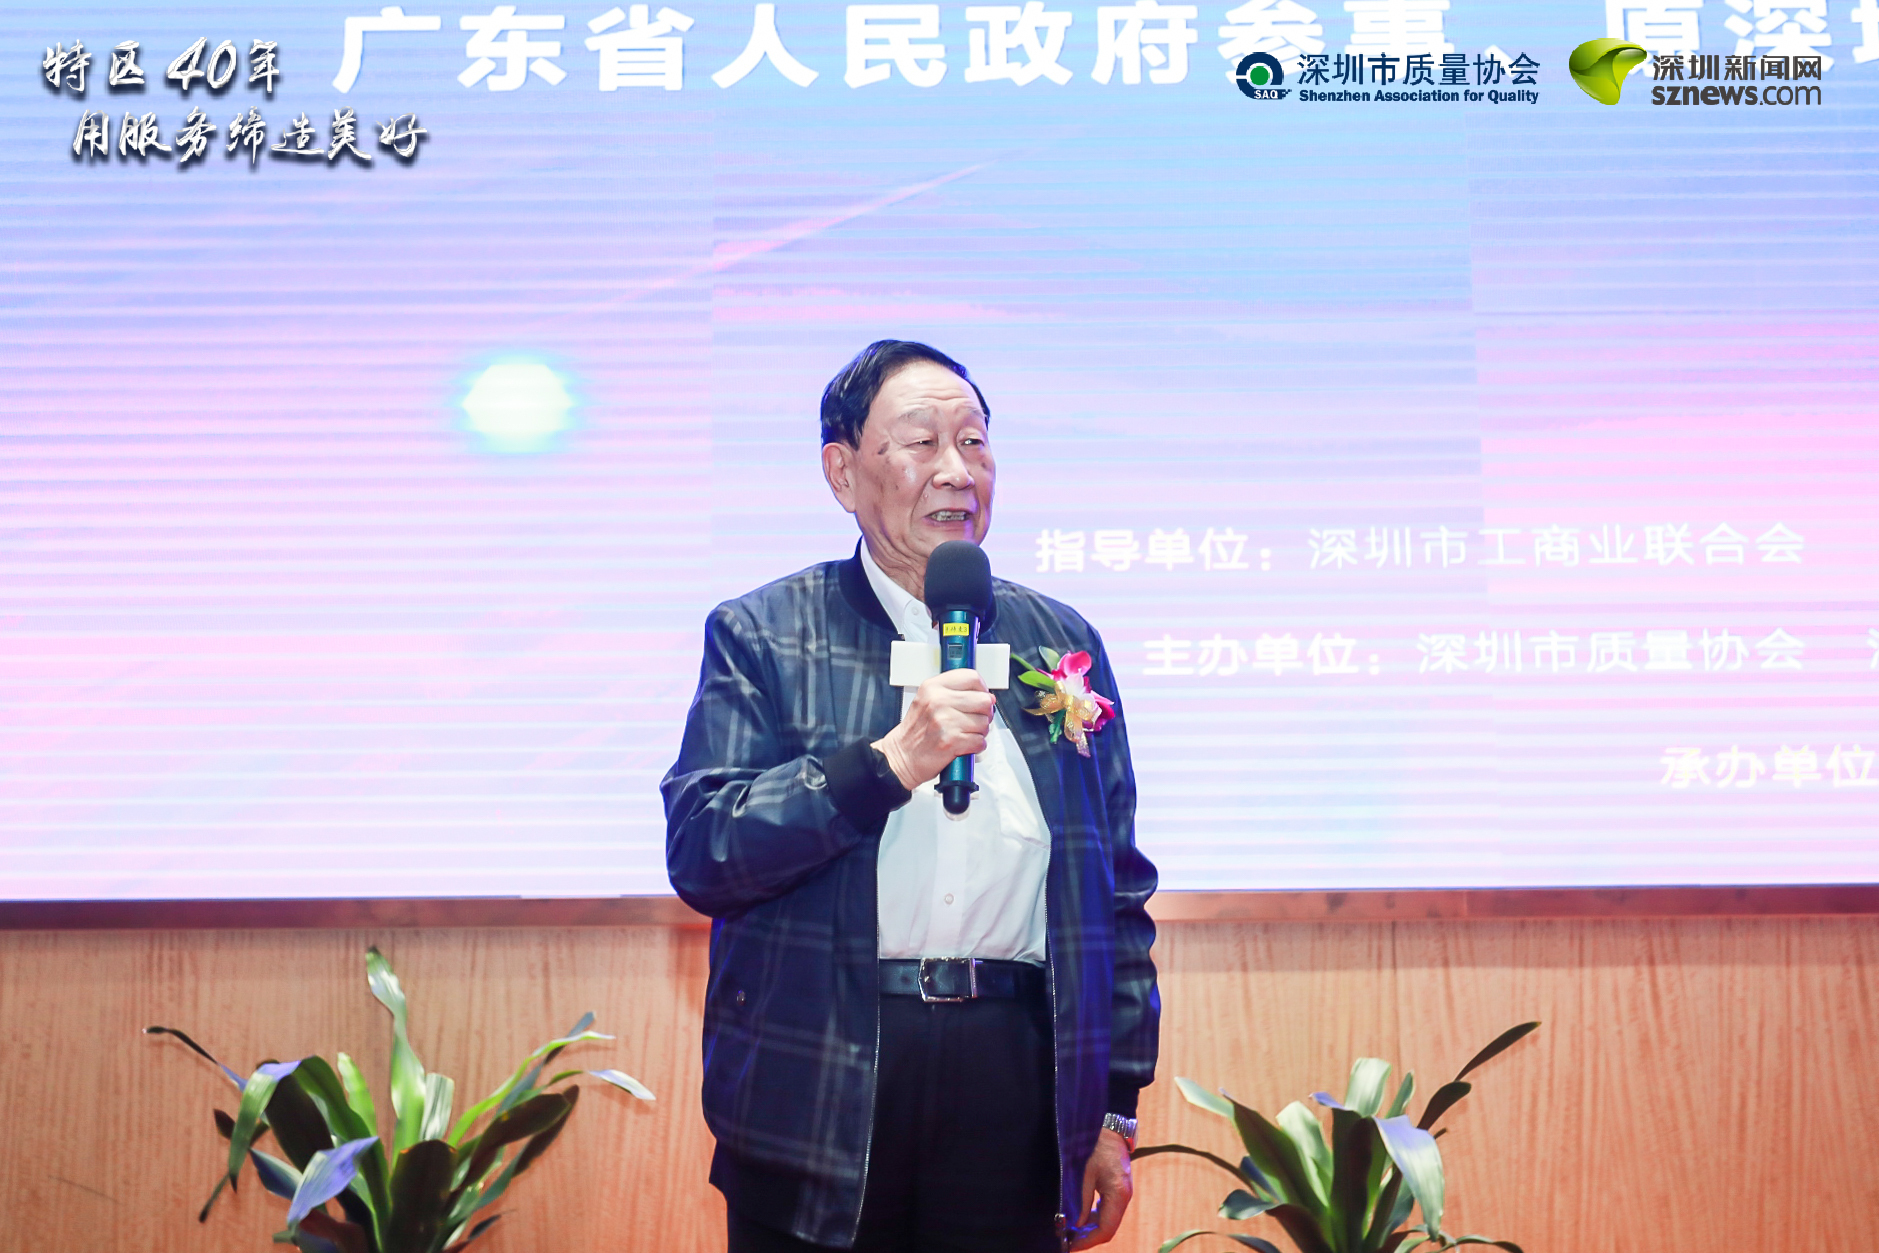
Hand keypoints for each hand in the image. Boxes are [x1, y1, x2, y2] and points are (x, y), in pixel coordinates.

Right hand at [873, 669, 993, 788]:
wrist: (901, 756)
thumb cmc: (916, 731)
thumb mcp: (927, 700)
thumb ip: (953, 692)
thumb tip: (987, 696)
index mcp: (933, 687)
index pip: (972, 677)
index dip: (982, 689)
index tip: (981, 697)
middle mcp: (938, 701)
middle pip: (984, 700)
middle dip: (984, 713)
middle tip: (974, 719)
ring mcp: (944, 721)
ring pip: (984, 723)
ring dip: (980, 732)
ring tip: (965, 733)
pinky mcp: (951, 741)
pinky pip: (980, 741)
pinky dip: (976, 746)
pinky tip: (964, 744)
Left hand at [1067, 1128, 1132, 1248]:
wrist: (1112, 1130)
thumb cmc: (1097, 1146)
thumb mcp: (1086, 1173)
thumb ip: (1082, 1199)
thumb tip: (1077, 1224)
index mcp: (1118, 1194)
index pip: (1106, 1229)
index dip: (1089, 1241)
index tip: (1072, 1246)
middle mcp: (1124, 1198)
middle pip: (1109, 1228)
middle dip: (1089, 1238)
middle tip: (1069, 1242)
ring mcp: (1123, 1195)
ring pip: (1109, 1221)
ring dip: (1092, 1230)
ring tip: (1072, 1234)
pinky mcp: (1119, 1191)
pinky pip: (1108, 1212)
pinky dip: (1095, 1219)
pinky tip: (1081, 1220)